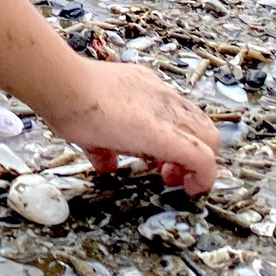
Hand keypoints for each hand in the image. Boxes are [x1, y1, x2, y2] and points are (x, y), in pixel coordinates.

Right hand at [38, 60, 221, 193]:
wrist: (66, 86)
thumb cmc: (70, 98)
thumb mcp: (91, 125)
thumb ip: (104, 146)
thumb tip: (105, 164)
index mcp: (145, 91)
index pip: (177, 114)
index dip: (177, 139)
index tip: (160, 160)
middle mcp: (163, 97)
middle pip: (200, 124)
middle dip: (192, 153)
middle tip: (168, 173)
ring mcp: (168, 112)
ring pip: (209, 137)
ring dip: (197, 164)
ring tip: (174, 180)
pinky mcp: (167, 134)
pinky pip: (202, 157)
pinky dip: (203, 177)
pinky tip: (190, 189)